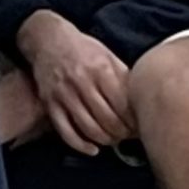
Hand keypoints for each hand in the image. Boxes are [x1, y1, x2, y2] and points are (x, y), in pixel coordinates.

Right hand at [17, 12, 132, 154]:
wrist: (47, 39)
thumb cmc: (82, 48)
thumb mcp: (108, 55)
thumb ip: (124, 78)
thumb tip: (142, 101)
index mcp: (101, 69)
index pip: (124, 106)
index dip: (135, 121)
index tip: (142, 126)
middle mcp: (82, 82)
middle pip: (109, 120)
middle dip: (123, 133)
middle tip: (130, 135)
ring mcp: (64, 94)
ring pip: (89, 128)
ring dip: (106, 140)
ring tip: (114, 139)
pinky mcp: (50, 103)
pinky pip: (66, 131)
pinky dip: (81, 145)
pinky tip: (92, 149)